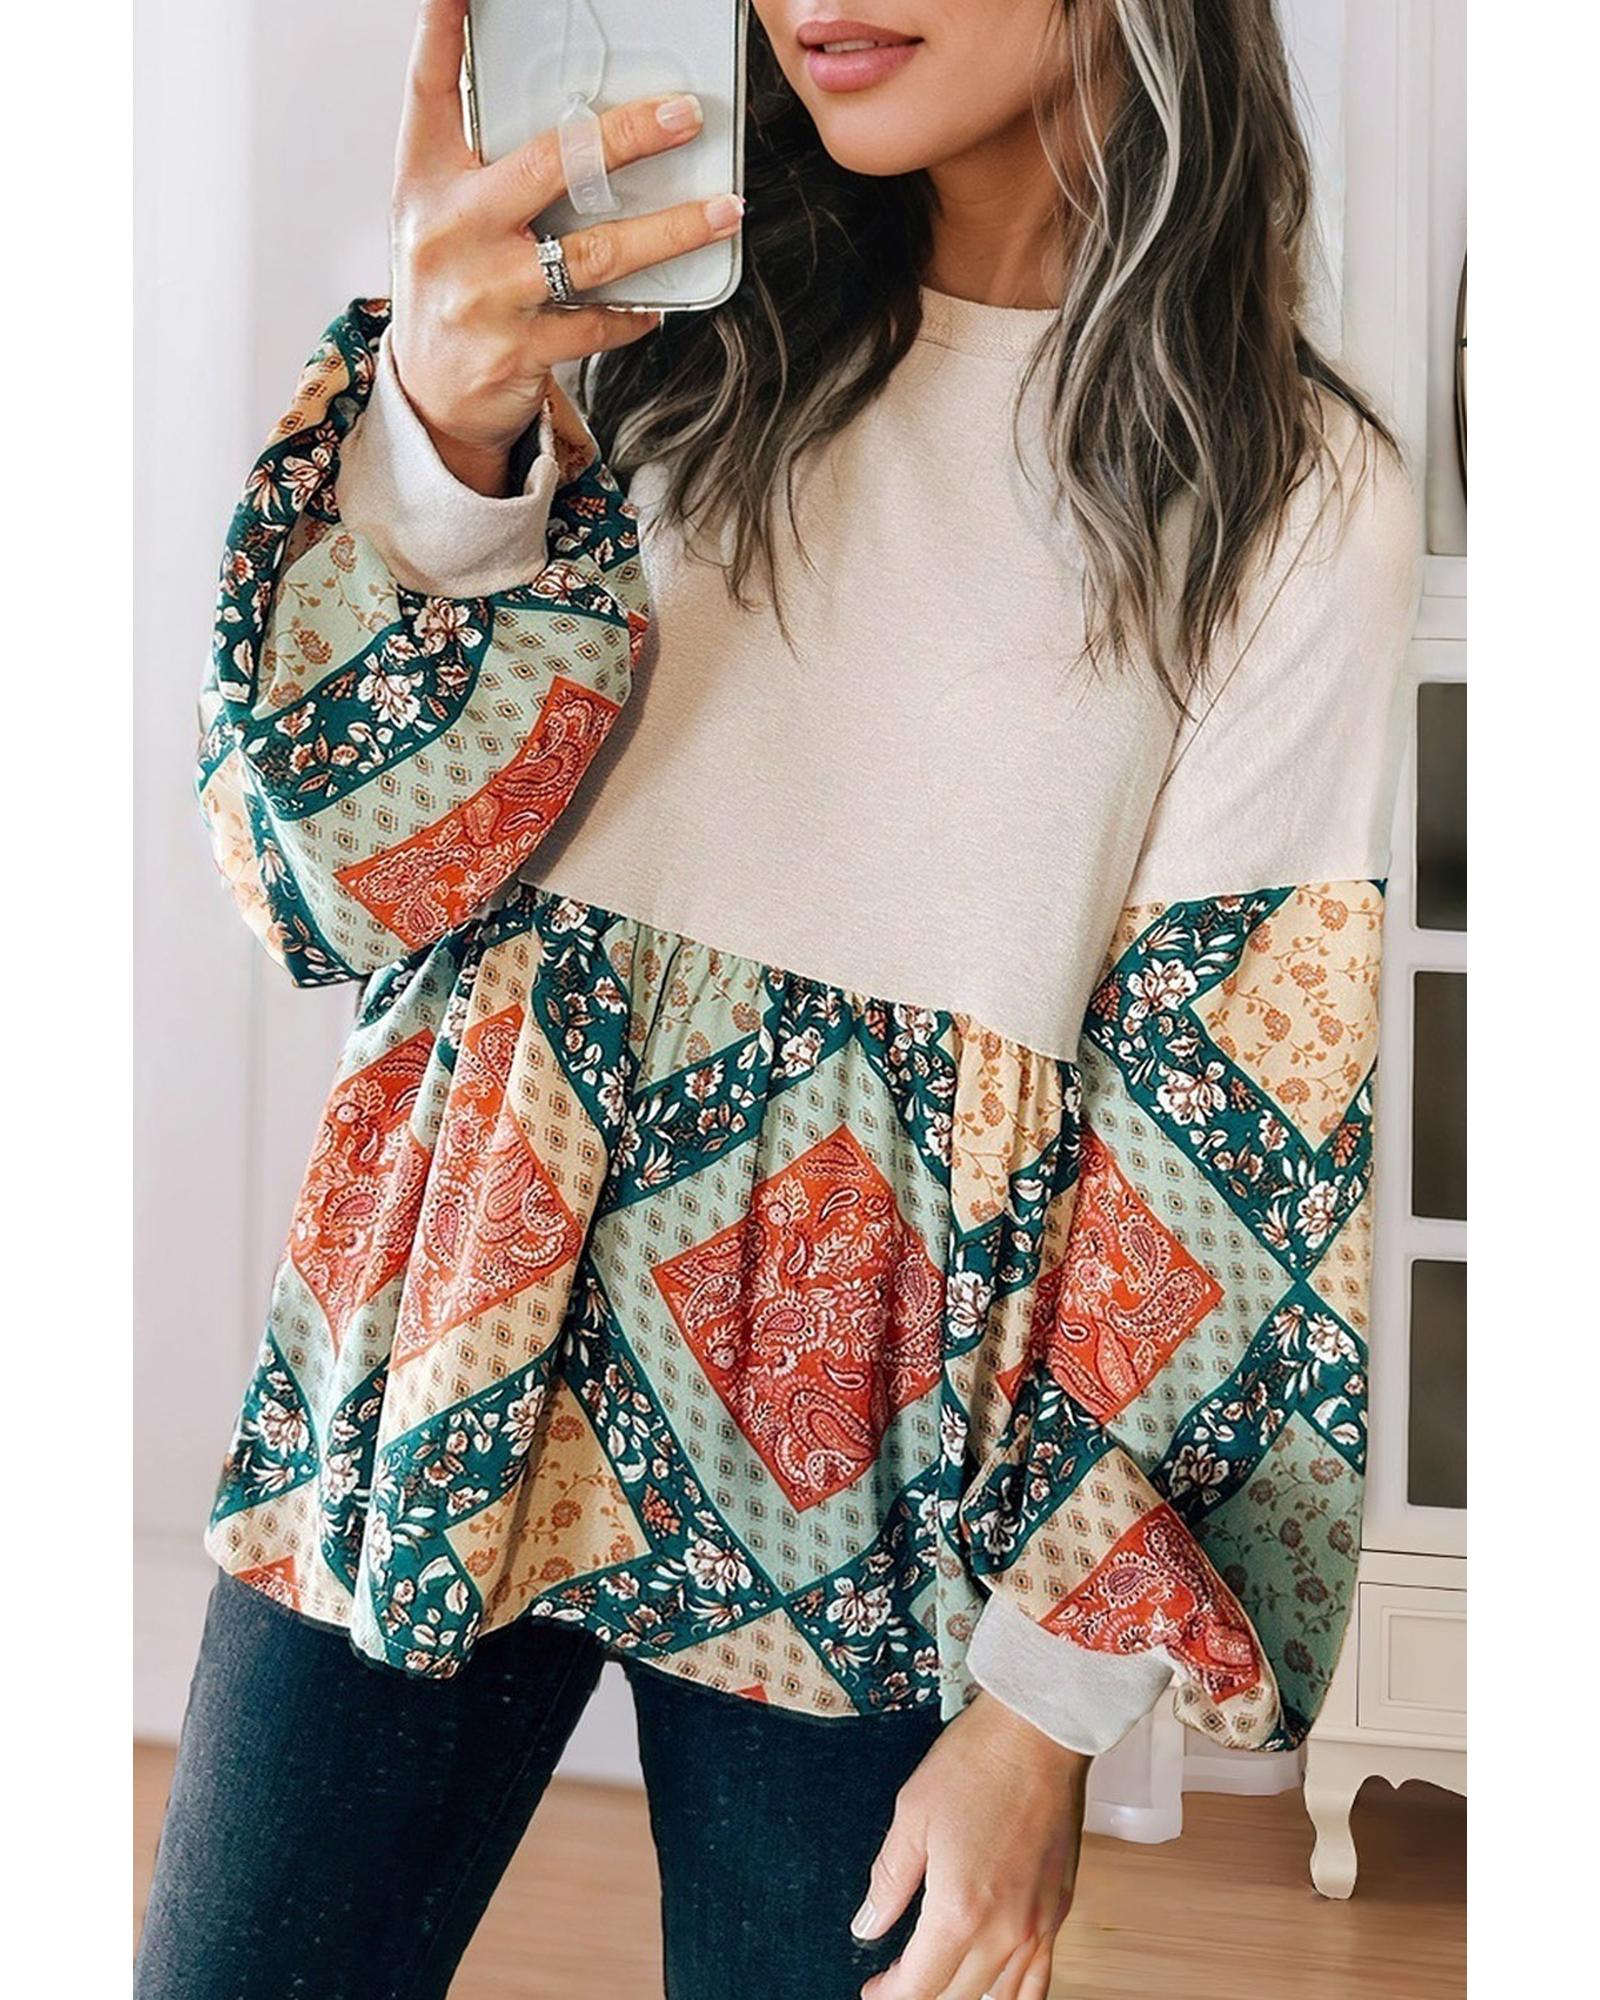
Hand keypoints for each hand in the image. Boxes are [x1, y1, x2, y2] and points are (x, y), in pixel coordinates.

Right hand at [389, 0, 744, 493]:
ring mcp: (484, 292)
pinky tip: (659, 302)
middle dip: (627, 136)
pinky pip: (597, 322)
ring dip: (670, 230)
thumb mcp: (446, 213)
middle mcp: (451, 227)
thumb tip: (583, 123)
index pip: (432, 86)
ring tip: (723, 211)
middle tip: (684, 115)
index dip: (445, 27)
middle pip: (550, 164)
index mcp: (427, 178)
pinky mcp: (515, 349)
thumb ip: (491, 165)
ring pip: (595, 251)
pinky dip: (636, 312)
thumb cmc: (451, 286)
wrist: (429, 395)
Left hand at [855, 1692, 1089, 1999]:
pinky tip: (995, 1986)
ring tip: (940, 1981)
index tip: (873, 1990)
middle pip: (958, 1998)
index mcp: (960, 1910)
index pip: (919, 1987)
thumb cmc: (977, 1763)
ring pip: (1002, 1998)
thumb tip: (868, 1924)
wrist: (1037, 1734)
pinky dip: (1014, 1994)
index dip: (889, 1996)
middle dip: (921, 1995)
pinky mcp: (1059, 1909)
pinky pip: (1041, 1977)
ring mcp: (1039, 1924)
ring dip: (966, 1998)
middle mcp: (1004, 1930)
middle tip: (896, 1981)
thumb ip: (889, 1881)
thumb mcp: (912, 1816)